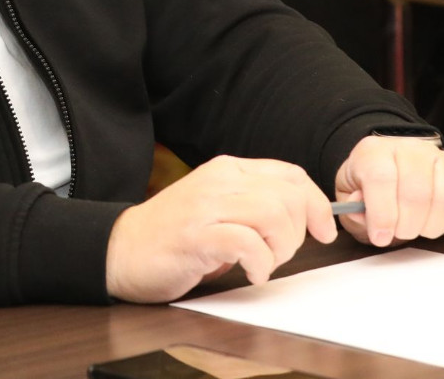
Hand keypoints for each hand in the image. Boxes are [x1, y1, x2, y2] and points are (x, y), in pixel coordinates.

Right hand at [104, 155, 337, 302]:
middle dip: (299, 232)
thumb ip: (253, 204)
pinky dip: (260, 263)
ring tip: (264, 264)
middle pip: (288, 196)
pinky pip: (248, 243)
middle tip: (279, 253)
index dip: (316, 204)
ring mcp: (206, 206)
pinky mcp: (196, 236)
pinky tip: (250, 273)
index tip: (323, 230)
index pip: (291, 174)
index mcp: (228, 170)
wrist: (120, 250)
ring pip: (274, 215)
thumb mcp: (218, 208)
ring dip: (281, 248)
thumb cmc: (172, 236)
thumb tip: (303, 216)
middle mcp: (219, 181)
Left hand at [332, 135, 443, 247]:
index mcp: (375, 152)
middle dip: (408, 225)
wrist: (393, 169)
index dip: (382, 213)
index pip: (381, 177)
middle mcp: (412, 148)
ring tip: (420, 227)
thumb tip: (361, 212)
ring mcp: (443, 157)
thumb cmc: (370, 189)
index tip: (380, 236)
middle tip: (401, 232)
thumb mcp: (347, 197)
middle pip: (417, 191)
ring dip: (433, 225)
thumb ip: (350, 207)